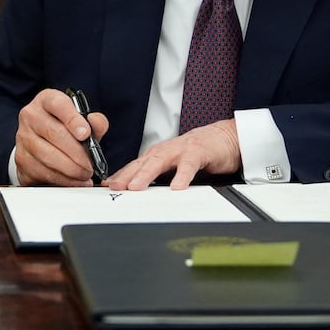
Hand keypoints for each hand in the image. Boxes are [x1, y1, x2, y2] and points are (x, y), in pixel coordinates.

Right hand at [12, 88, 110, 185]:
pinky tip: (75, 180)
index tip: (86, 134)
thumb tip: (96, 124)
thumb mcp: (81, 120)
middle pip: (54, 134)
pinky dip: (63, 179)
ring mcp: (23, 138)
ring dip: (71, 169)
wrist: (41, 141)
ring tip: (85, 173)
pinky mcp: (22, 159)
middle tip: (91, 164)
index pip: (57, 104)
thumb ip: (94, 121)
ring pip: (48, 156)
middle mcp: (31, 115)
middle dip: (77, 153)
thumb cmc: (64, 128)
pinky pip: (43, 172)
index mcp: (46, 100)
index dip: (73, 119)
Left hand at [104, 119, 239, 190]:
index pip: (134, 166)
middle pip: (142, 163)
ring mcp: (180, 150)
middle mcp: (165, 151)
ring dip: (146, 174)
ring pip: (159, 161)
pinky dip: (182, 176)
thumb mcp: (173, 165)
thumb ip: (157, 176)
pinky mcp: (198, 152)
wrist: (223, 137)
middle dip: (126, 175)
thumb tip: (137, 193)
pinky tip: (176, 187)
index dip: (119, 176)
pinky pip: (188, 165)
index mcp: (157, 155)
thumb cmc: (195, 153)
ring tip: (136, 187)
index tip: (105, 187)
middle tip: (114, 188)